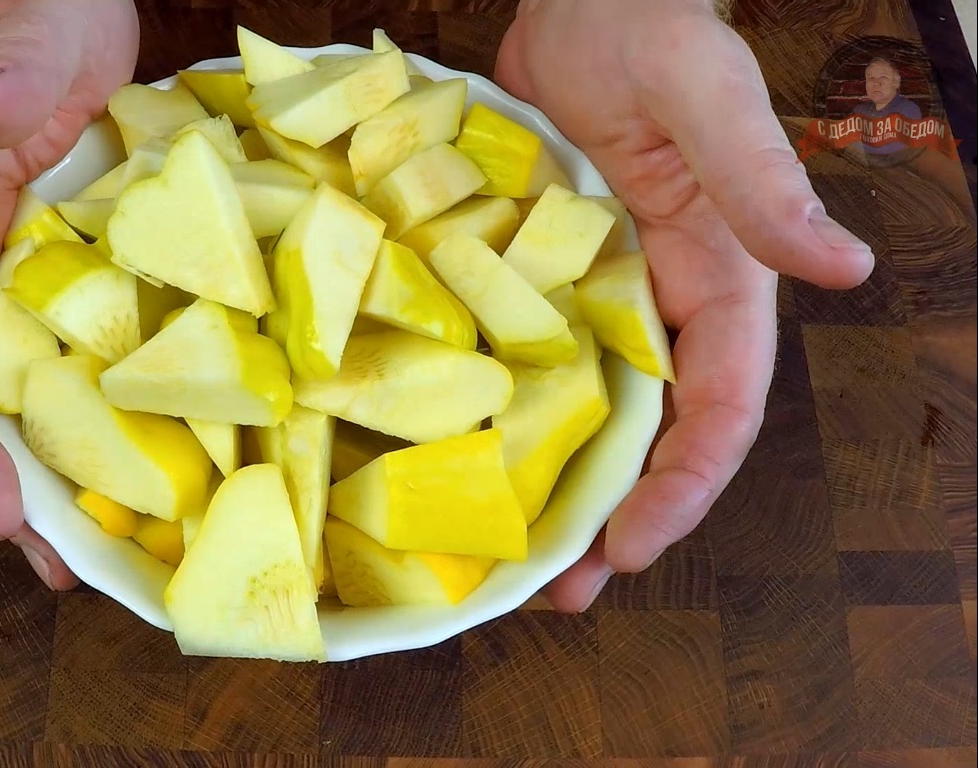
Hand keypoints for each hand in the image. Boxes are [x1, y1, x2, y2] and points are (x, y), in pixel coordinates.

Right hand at [0, 0, 138, 588]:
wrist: (58, 12)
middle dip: (10, 490)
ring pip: (30, 396)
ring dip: (61, 474)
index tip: (1, 507)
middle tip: (64, 566)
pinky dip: (112, 417)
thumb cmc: (32, 19)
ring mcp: (33, 281)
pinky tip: (160, 460)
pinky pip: (89, 362)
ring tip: (106, 551)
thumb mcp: (27, 48)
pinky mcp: (86, 278)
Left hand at [494, 0, 874, 609]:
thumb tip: (843, 272)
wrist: (579, 1)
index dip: (685, 484)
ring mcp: (592, 296)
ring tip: (515, 561)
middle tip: (565, 591)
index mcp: (718, 278)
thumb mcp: (708, 100)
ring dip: (557, 487)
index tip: (636, 545)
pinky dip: (501, 418)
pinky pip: (520, 362)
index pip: (719, 406)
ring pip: (583, 412)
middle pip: (650, 433)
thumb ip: (759, 185)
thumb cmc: (650, 31)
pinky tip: (458, 461)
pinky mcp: (532, 277)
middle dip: (617, 517)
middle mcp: (657, 303)